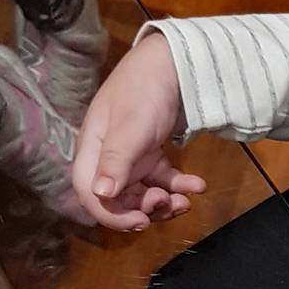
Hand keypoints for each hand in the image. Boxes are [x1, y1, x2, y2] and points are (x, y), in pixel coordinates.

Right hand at [73, 32, 205, 230]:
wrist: (174, 68)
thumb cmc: (144, 92)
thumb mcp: (131, 127)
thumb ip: (116, 161)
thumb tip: (100, 194)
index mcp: (92, 150)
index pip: (90, 194)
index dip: (111, 215)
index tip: (140, 220)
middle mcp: (109, 158)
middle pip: (120, 200)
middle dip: (144, 209)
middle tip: (166, 202)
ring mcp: (132, 158)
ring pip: (144, 195)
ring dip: (165, 204)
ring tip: (186, 199)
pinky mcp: (152, 156)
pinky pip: (164, 181)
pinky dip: (180, 187)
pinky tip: (198, 184)